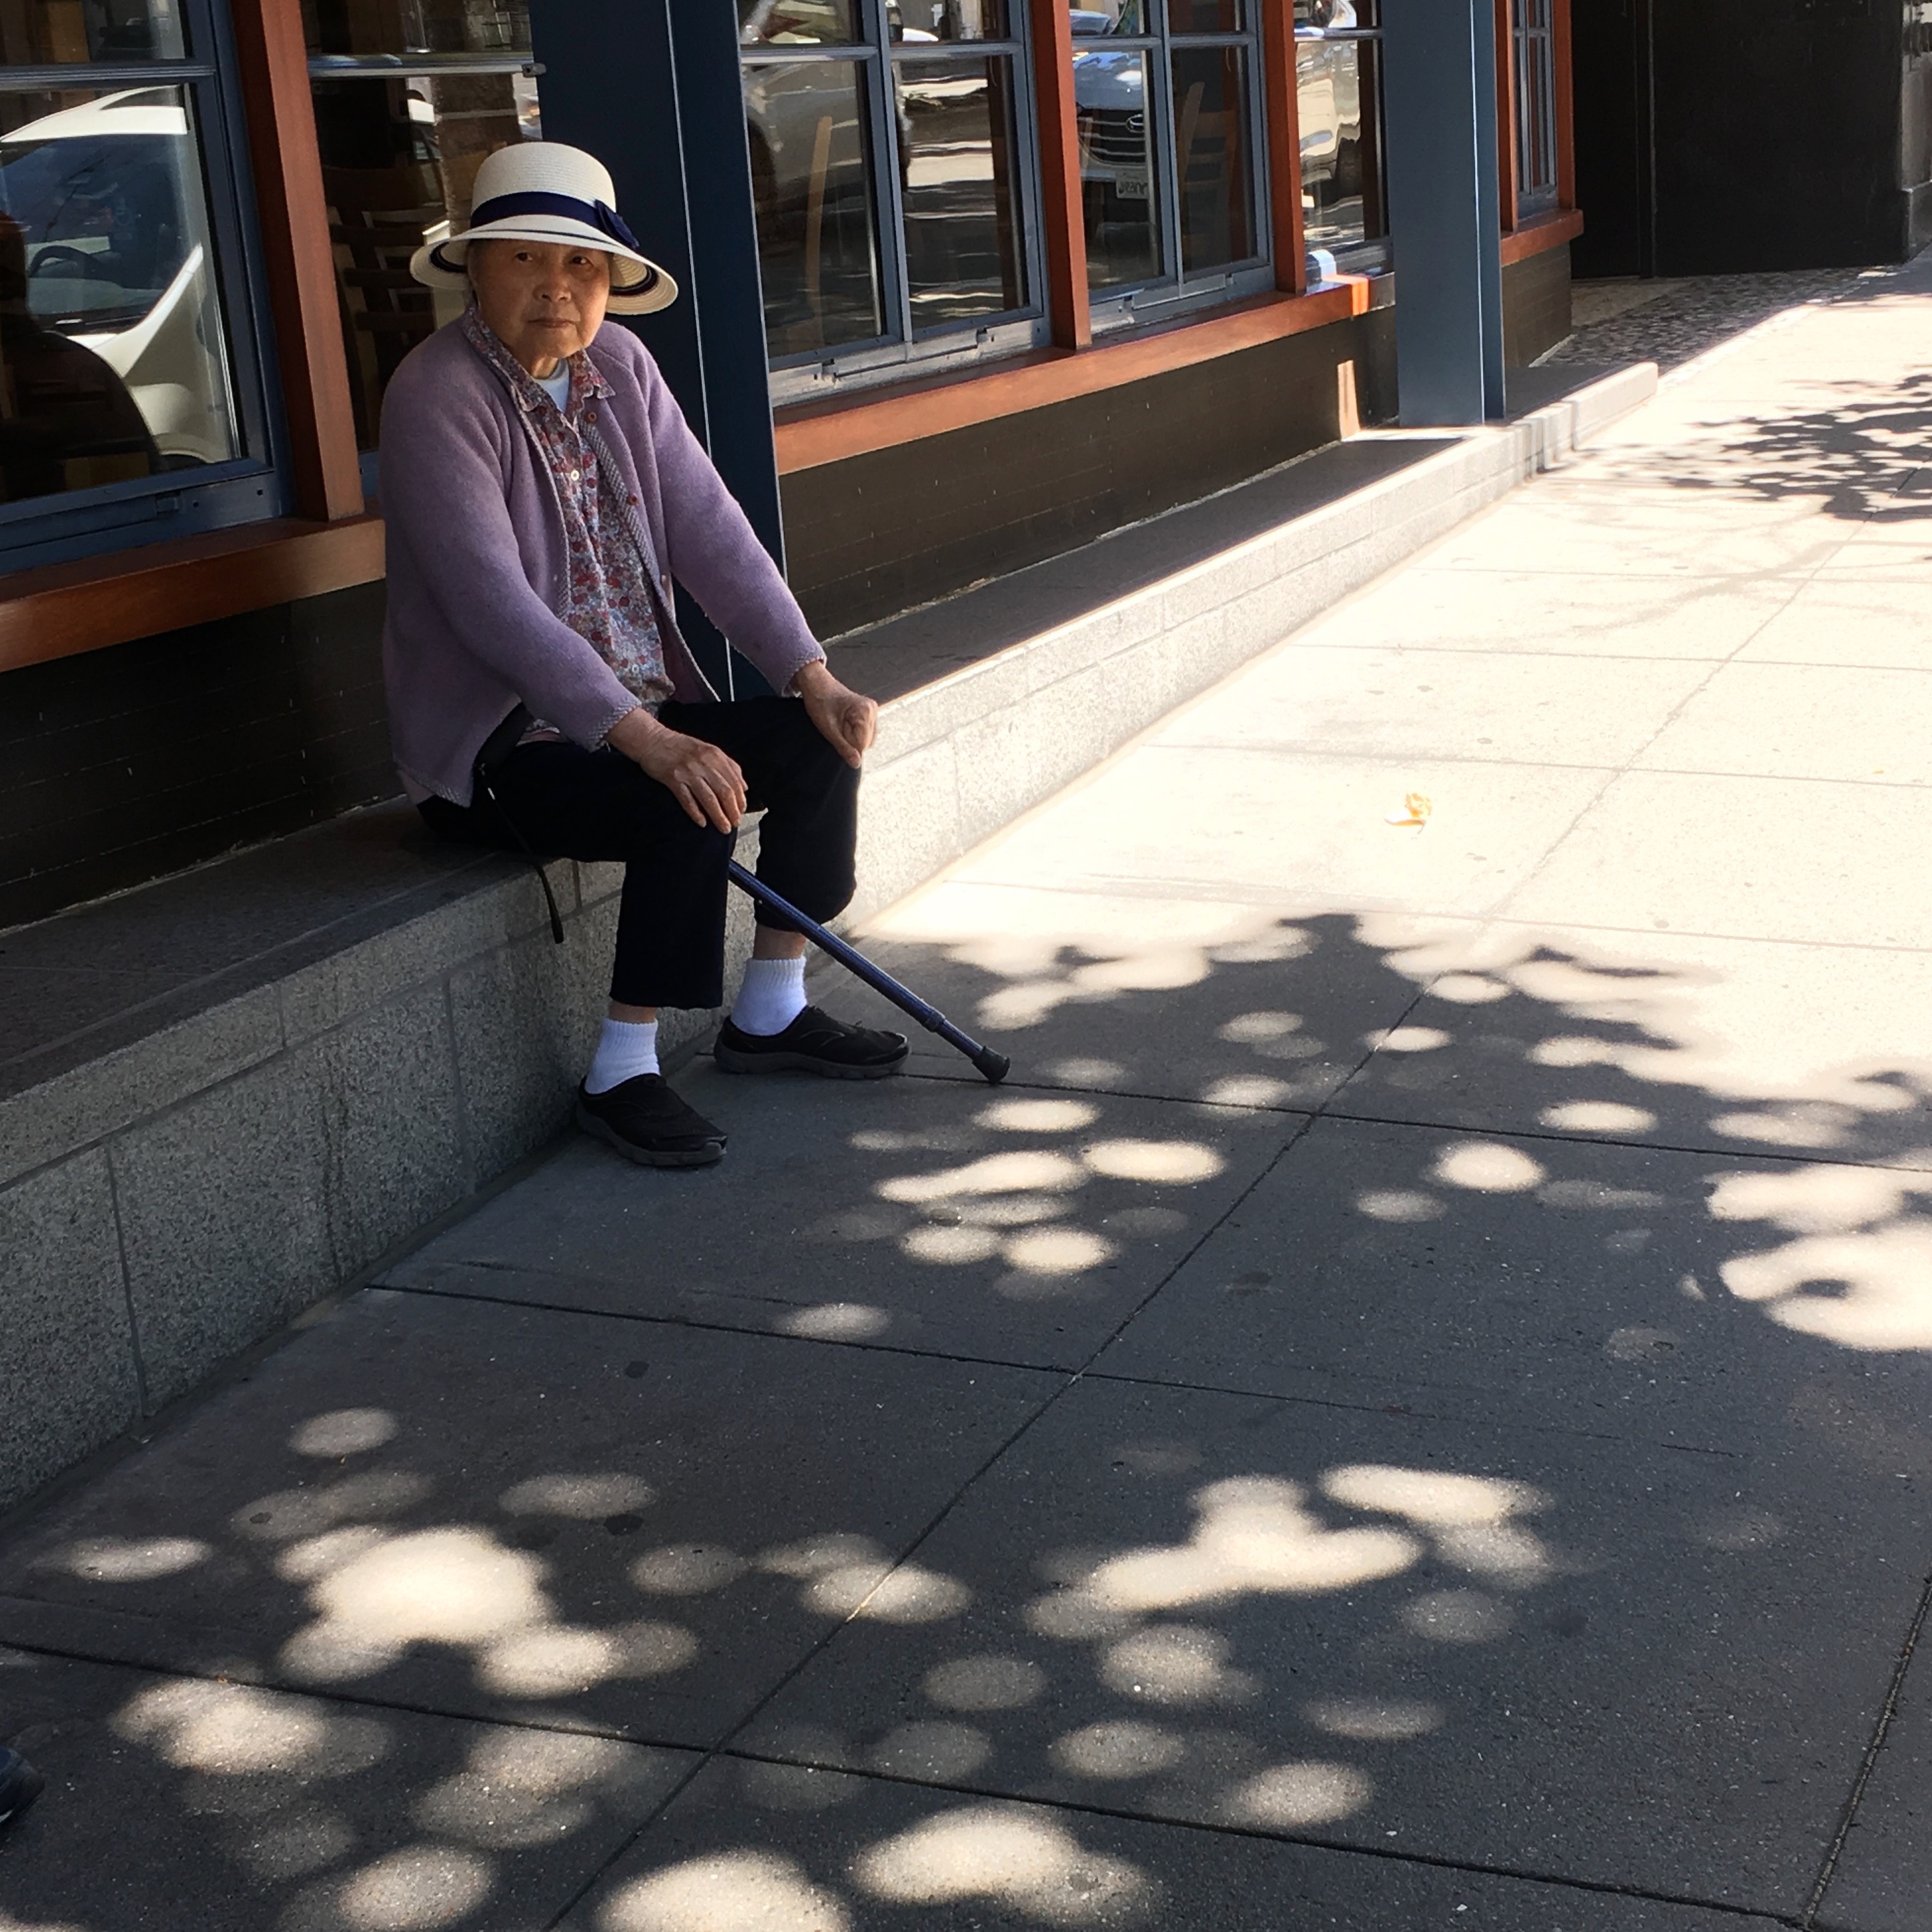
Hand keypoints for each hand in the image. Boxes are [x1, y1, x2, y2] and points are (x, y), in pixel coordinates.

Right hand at [607, 707, 746, 830]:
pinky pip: (687, 799)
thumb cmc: (681, 747)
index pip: (735, 782)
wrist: (653, 739)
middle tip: (735, 824)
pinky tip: (702, 823)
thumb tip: (744, 787)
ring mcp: (688, 771)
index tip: (742, 811)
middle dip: (732, 811)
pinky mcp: (673, 779)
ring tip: (724, 828)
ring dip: (718, 816)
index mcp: (715, 756)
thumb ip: (728, 766)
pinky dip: (696, 813)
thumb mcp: (709, 750)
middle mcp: (704, 763)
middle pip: (724, 792)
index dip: (741, 800)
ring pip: (708, 798)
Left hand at [794, 660, 877, 769]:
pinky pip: (865, 733)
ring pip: (866, 739)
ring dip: (851, 737)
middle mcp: (873, 710)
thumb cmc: (820, 701)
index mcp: (865, 711)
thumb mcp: (828, 728)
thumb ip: (843, 747)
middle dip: (850, 741)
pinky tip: (843, 723)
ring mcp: (872, 711)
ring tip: (839, 723)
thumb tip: (856, 764)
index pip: (863, 744)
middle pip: (866, 743)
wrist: (816, 684)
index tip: (836, 733)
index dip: (848, 744)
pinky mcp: (869, 714)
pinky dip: (853, 733)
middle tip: (836, 727)